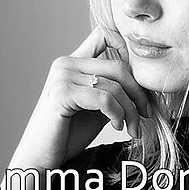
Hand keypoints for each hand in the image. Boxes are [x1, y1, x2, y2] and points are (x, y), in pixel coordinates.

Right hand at [10, 26, 149, 171]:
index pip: (105, 34)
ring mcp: (62, 77)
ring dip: (130, 111)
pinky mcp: (62, 93)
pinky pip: (104, 99)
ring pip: (115, 86)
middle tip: (145, 114)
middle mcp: (66, 64)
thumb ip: (114, 91)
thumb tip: (146, 87)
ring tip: (131, 128)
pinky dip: (118, 114)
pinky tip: (117, 126)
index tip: (139, 84)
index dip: (128, 49)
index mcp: (73, 62)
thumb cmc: (68, 133)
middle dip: (139, 93)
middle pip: (119, 65)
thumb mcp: (97, 106)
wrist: (42, 155)